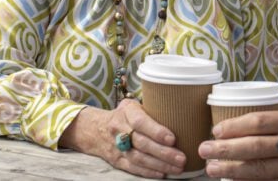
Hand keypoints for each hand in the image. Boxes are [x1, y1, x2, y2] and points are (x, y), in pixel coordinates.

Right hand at [60, 98, 185, 177]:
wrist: (94, 129)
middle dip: (163, 153)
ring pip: (138, 158)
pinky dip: (148, 172)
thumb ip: (153, 109)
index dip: (156, 131)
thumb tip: (182, 113)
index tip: (172, 139)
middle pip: (142, 143)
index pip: (140, 122)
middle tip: (181, 158)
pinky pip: (132, 168)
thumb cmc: (125, 115)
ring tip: (177, 168)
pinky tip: (162, 173)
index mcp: (126, 112)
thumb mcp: (134, 105)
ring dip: (159, 165)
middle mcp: (119, 128)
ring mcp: (116, 146)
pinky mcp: (116, 160)